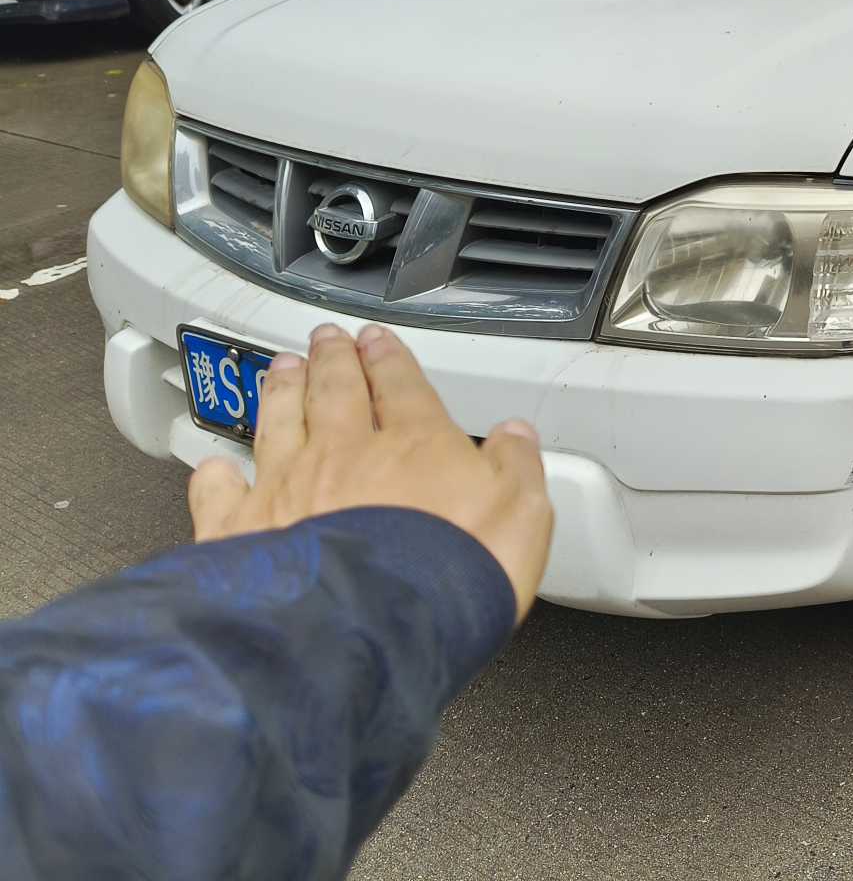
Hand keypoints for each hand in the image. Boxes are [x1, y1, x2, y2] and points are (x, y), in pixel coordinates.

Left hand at [188, 323, 554, 621]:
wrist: (368, 629)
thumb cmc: (446, 576)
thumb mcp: (521, 516)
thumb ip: (517, 469)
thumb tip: (517, 437)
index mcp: (415, 444)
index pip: (402, 386)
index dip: (390, 359)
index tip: (379, 342)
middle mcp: (344, 453)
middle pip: (335, 391)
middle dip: (333, 360)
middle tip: (327, 340)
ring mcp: (287, 488)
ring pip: (280, 422)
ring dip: (281, 392)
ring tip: (281, 370)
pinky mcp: (240, 531)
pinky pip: (222, 491)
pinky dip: (217, 475)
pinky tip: (215, 466)